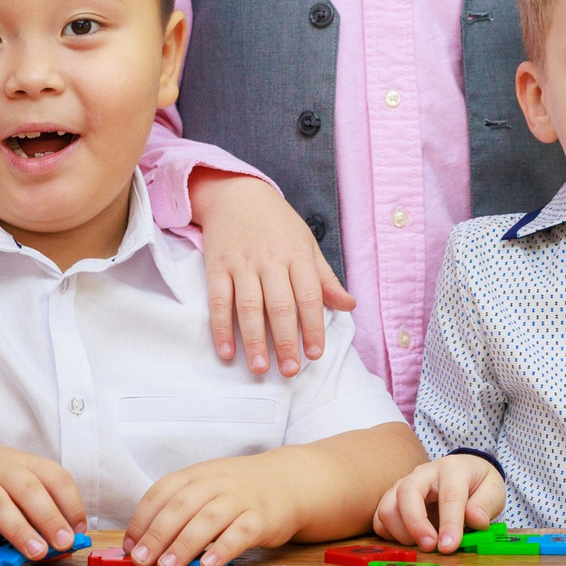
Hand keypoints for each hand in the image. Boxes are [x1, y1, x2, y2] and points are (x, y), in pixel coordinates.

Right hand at [0, 442, 87, 561]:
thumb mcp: (14, 481)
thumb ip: (36, 505)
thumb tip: (66, 537)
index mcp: (25, 464)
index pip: (56, 478)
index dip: (71, 504)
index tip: (79, 530)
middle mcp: (2, 469)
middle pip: (30, 491)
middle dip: (50, 518)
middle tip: (63, 543)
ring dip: (19, 528)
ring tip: (36, 551)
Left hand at [124, 455, 301, 565]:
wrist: (290, 480)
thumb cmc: (238, 491)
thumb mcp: (206, 487)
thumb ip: (178, 509)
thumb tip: (141, 543)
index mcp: (196, 475)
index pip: (162, 492)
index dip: (142, 518)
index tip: (128, 545)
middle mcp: (216, 483)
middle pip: (181, 506)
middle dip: (157, 534)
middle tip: (141, 559)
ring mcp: (241, 499)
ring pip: (208, 519)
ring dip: (184, 544)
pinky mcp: (263, 518)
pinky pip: (241, 533)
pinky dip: (223, 549)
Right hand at [190, 171, 353, 376]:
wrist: (235, 194)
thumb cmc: (277, 224)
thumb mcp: (306, 243)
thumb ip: (325, 278)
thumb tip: (349, 305)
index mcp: (296, 255)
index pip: (308, 295)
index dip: (312, 327)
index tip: (315, 354)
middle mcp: (269, 260)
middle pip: (279, 305)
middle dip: (285, 341)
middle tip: (290, 371)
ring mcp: (241, 264)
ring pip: (248, 306)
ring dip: (254, 340)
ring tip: (259, 368)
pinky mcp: (216, 267)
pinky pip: (218, 300)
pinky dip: (220, 327)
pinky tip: (226, 351)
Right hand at [373, 455, 505, 553]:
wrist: (464, 473)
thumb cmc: (478, 484)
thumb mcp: (494, 490)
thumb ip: (485, 504)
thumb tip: (475, 520)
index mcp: (452, 469)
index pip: (449, 496)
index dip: (449, 523)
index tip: (449, 547)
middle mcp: (423, 473)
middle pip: (407, 493)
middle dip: (416, 525)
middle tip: (430, 547)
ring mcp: (403, 484)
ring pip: (387, 506)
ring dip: (401, 532)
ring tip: (423, 545)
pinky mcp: (392, 499)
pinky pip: (379, 518)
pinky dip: (390, 534)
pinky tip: (409, 541)